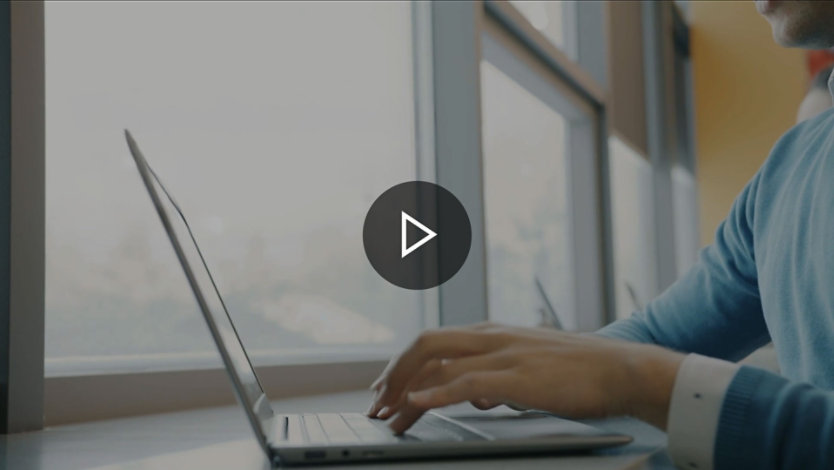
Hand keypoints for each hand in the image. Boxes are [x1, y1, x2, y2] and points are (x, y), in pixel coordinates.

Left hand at [367, 323, 683, 433]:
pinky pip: (467, 381)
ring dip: (406, 390)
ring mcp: (503, 354)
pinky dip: (437, 391)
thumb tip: (477, 396)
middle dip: (393, 374)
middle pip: (426, 346)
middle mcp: (491, 337)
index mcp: (492, 333)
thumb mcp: (528, 369)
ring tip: (389, 414)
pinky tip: (419, 401)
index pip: (434, 342)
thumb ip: (499, 378)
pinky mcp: (517, 376)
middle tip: (377, 403)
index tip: (386, 387)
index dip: (403, 364)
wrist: (620, 369)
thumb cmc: (579, 372)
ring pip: (438, 363)